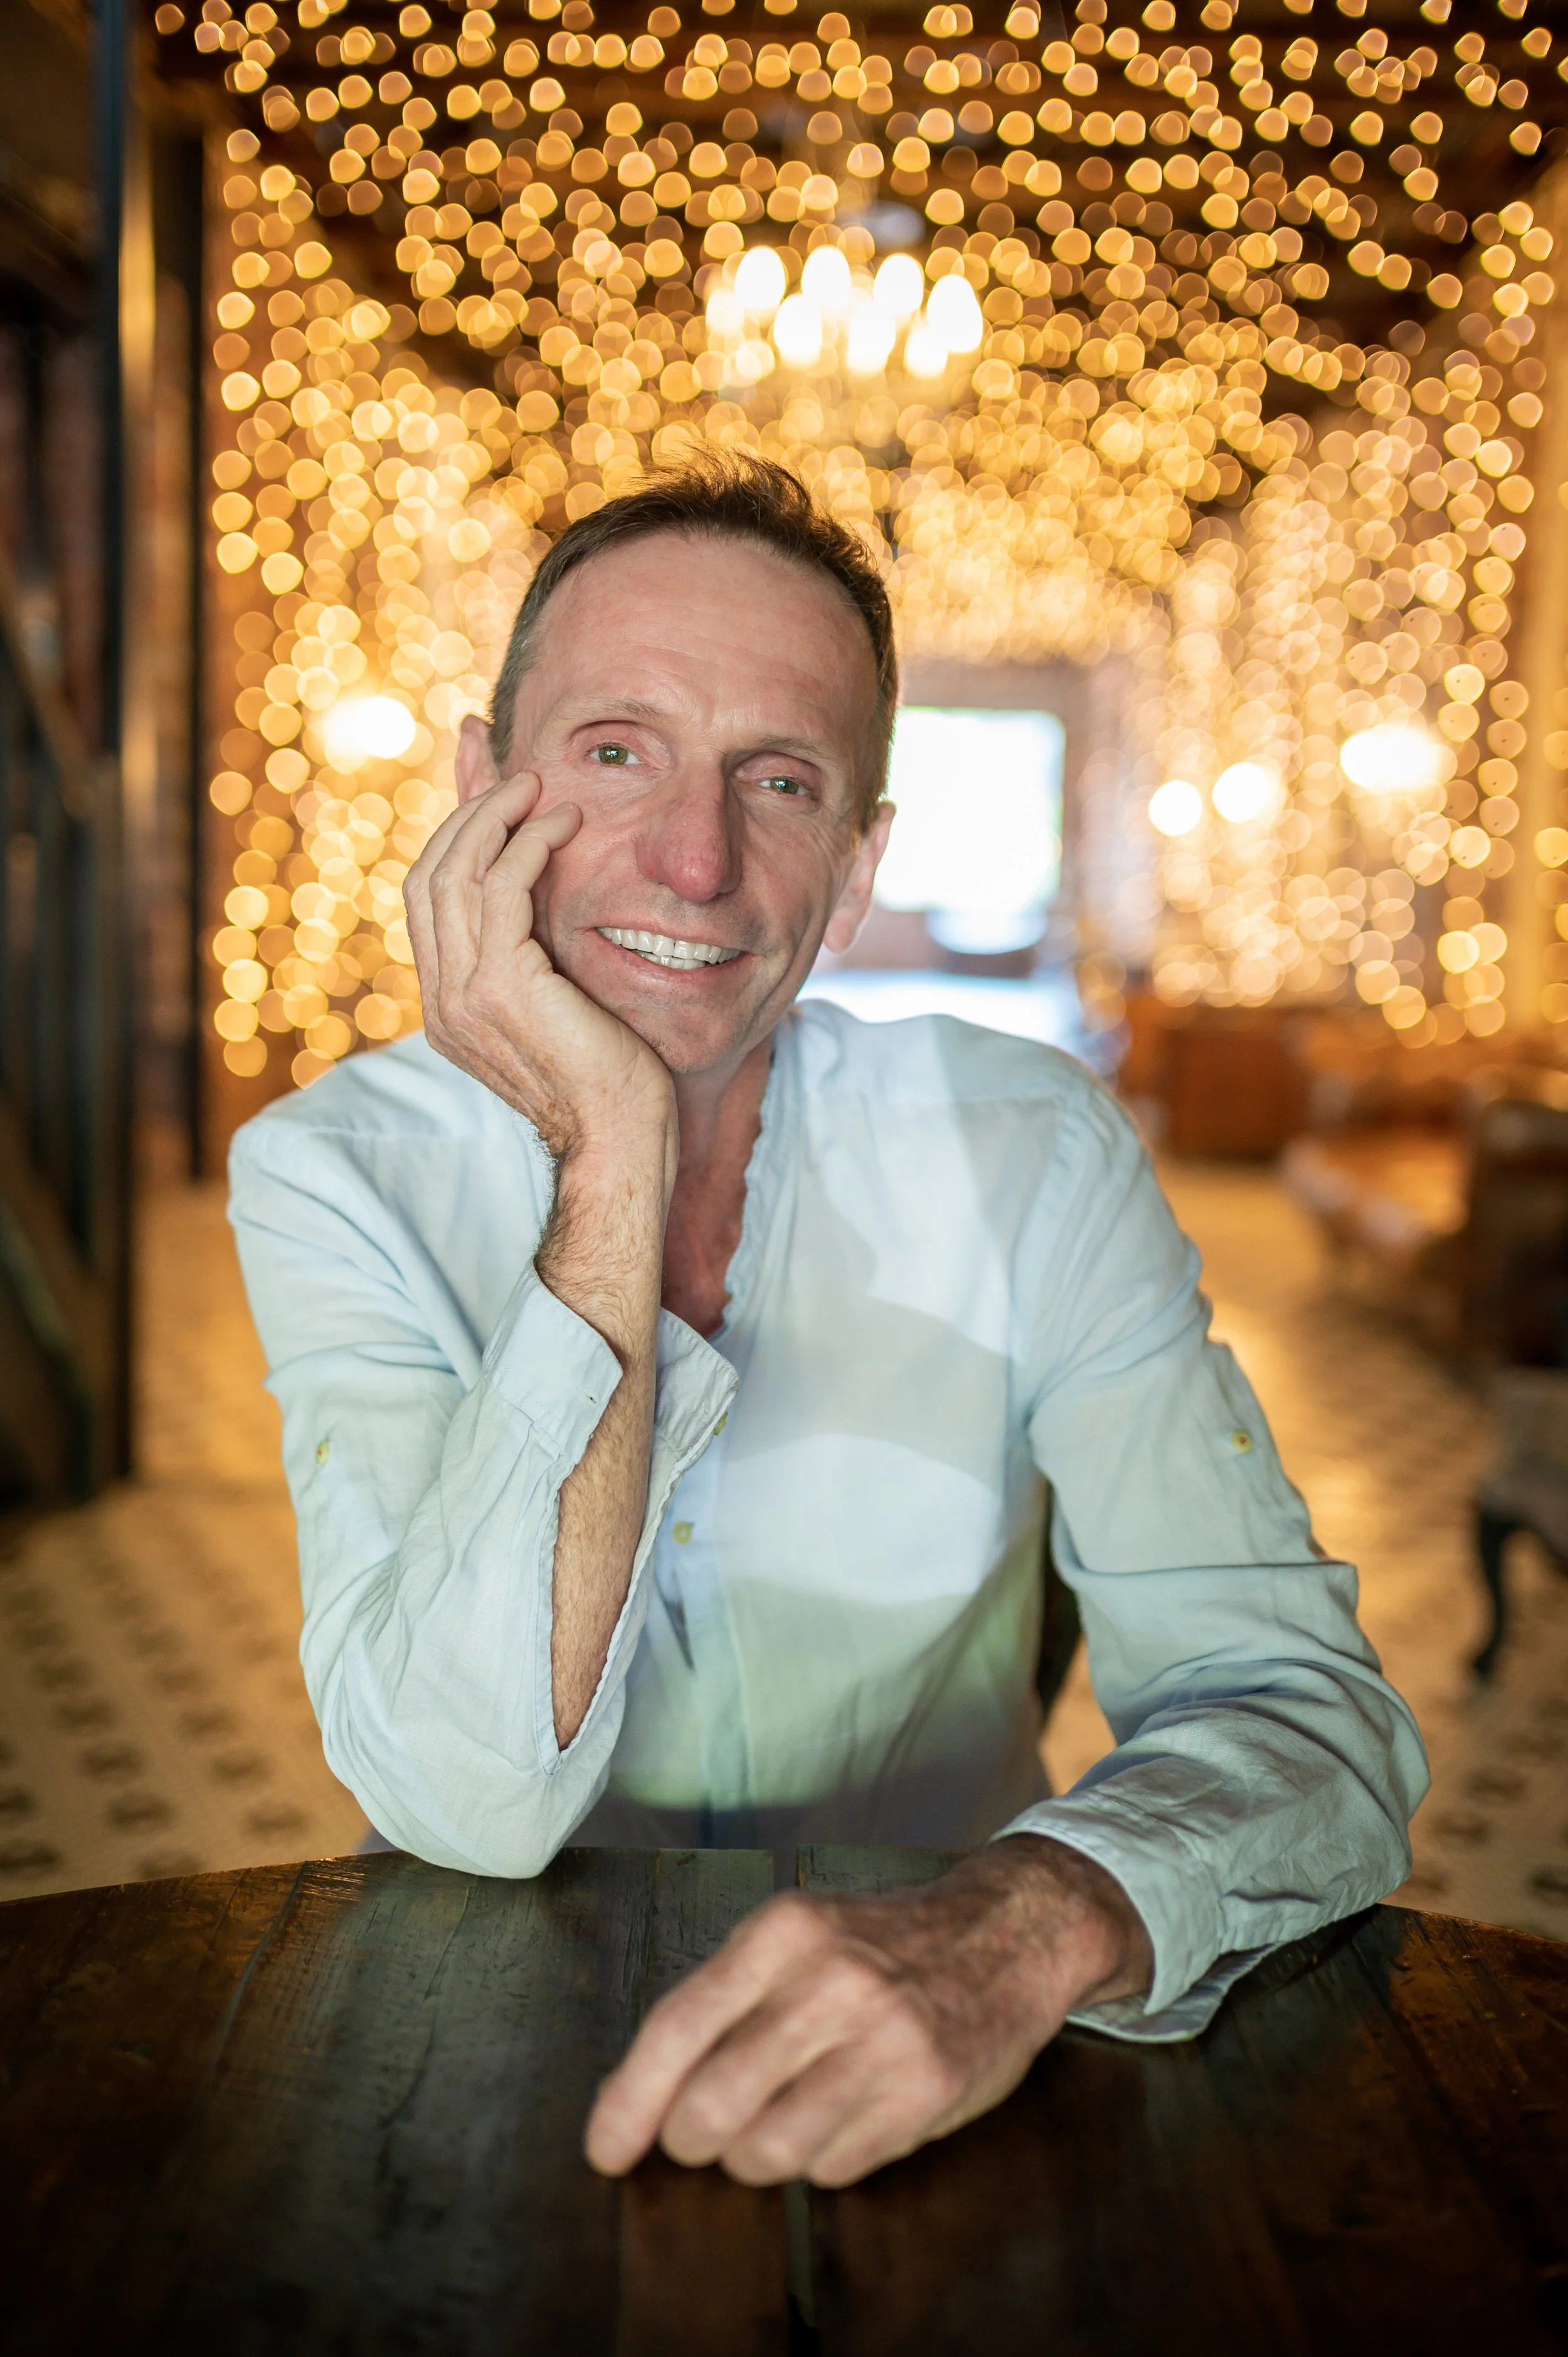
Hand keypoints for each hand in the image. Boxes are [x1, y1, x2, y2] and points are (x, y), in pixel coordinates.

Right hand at [404, 773, 674, 1160]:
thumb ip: (533, 958)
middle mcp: (441, 1001)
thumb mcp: (559, 1006)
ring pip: (455, 871)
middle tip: (517, 778)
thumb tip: (537, 910)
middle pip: (428, 875)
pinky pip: (502, 885)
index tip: (494, 795)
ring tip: (541, 787)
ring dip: (498, 816)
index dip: (454, 837)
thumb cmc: (607, 1080)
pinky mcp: (501, 986)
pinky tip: (565, 823)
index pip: (427, 899)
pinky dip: (530, 842)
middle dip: (467, 814)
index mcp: (446, 1008)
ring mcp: (463, 994)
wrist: (620, 1141)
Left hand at [584, 1837, 1152, 2188]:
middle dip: (694, 2139)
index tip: (605, 2148)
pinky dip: (819, 2160)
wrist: (1008, 1933)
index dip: (629, 2100)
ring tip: (782, 2119)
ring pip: (767, 2151)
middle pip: (711, 2106)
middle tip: (707, 2132)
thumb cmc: (884, 1944)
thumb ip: (725, 2000)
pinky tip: (841, 2117)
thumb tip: (640, 2094)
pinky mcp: (925, 2093)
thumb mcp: (800, 1936)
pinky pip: (830, 2169)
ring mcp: (883, 2040)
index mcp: (785, 1931)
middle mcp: (831, 1981)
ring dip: (756, 2156)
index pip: (677, 2026)